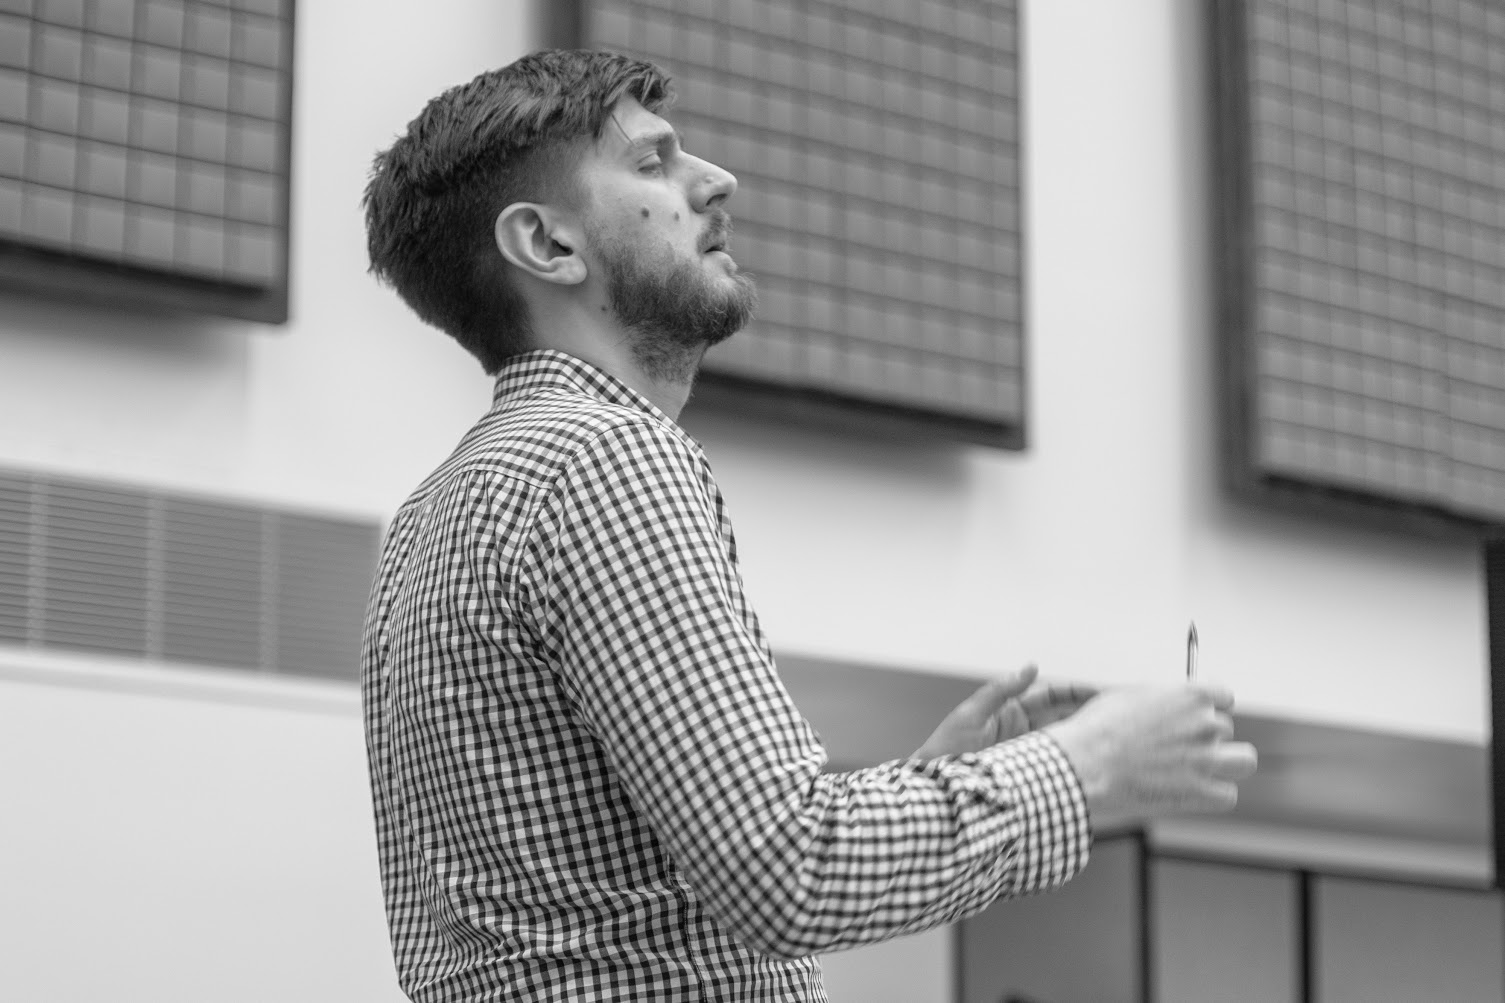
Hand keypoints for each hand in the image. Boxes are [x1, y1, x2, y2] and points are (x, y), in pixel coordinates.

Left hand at [911, 665, 1097, 760]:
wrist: (938, 787)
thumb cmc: (947, 748)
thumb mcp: (972, 714)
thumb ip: (1002, 691)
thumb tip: (1032, 666)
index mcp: (1010, 710)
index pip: (1051, 695)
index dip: (1074, 692)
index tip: (1098, 691)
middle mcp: (1022, 729)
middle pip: (1063, 716)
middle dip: (1087, 713)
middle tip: (1115, 712)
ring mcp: (1025, 752)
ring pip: (1062, 741)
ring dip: (1083, 738)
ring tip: (1111, 737)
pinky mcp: (1026, 773)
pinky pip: (1054, 765)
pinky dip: (1071, 763)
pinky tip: (1089, 765)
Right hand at [1042, 685, 1257, 830]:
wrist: (1086, 763)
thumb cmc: (1099, 729)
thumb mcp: (1130, 696)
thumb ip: (1162, 700)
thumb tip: (1169, 705)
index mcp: (1190, 696)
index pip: (1223, 696)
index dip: (1211, 707)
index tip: (1198, 716)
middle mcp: (1205, 724)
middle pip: (1224, 729)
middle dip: (1205, 738)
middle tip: (1179, 749)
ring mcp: (1207, 759)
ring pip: (1244, 761)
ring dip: (1227, 765)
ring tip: (1204, 770)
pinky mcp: (1201, 792)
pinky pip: (1227, 795)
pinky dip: (1212, 796)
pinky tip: (1191, 793)